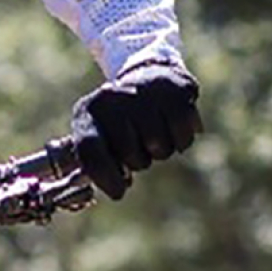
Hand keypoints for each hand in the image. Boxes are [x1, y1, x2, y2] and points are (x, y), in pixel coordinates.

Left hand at [71, 61, 201, 199]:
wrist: (149, 77)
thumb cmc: (121, 119)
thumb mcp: (100, 134)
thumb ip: (99, 162)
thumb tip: (116, 190)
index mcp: (87, 112)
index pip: (89, 150)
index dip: (104, 177)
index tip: (118, 193)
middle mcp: (112, 98)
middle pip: (130, 155)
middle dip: (138, 160)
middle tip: (139, 145)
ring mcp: (143, 92)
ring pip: (159, 148)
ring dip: (160, 150)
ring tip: (153, 132)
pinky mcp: (174, 90)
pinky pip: (184, 136)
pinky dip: (182, 140)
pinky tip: (173, 126)